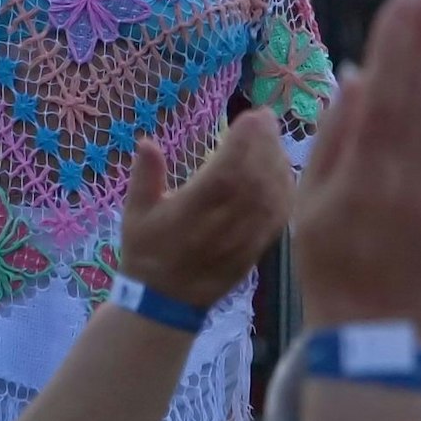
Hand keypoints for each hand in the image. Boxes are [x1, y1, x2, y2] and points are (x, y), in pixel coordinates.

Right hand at [118, 107, 292, 310]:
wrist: (167, 303)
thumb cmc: (147, 253)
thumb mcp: (135, 214)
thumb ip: (144, 177)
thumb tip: (147, 142)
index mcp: (191, 214)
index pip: (225, 174)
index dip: (242, 144)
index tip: (250, 116)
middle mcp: (222, 226)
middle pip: (254, 180)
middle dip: (264, 144)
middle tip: (266, 117)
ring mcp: (243, 239)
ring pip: (271, 197)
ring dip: (277, 163)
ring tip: (274, 137)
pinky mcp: (258, 249)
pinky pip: (279, 217)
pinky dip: (286, 190)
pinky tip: (284, 169)